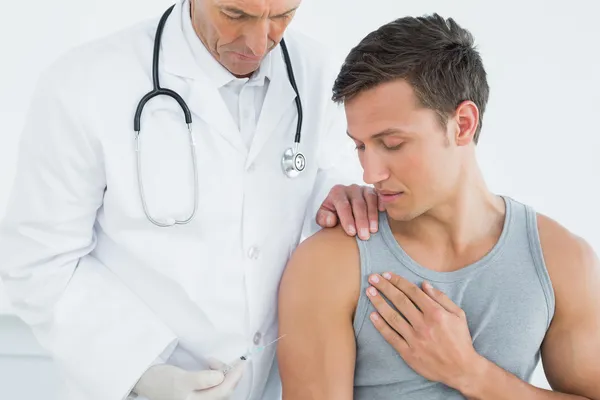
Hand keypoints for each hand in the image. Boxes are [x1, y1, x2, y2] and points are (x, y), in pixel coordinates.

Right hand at [133, 358, 245, 399]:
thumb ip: (201, 380)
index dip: (234, 376)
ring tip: (213, 362)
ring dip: (224, 374)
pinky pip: (215, 386)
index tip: (241, 363)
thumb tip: (221, 377)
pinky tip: (211, 367)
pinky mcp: (198, 394)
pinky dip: (217, 375)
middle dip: (230, 374)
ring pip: (220, 388)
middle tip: (230, 360)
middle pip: (224, 391)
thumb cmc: (162, 380)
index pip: (223, 391)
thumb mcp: (181, 379)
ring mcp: (199, 399)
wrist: (146, 381)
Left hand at [316, 184, 381, 239]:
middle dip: (361, 221)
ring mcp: (364, 189)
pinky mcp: (375, 192)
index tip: (351, 233)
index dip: (347, 219)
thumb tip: (331, 220)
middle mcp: (351, 189)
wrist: (342, 210)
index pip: (343, 205)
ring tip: (373, 230)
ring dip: (372, 216)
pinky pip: (380, 196)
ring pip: (370, 200)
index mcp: (337, 192)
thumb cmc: (333, 215)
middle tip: (364, 236)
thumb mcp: (323, 217)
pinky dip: (382, 204)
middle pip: (358, 204)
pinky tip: (383, 214)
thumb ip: (323, 219)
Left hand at [365, 273, 481, 389]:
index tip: (387, 274)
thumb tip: (424, 284)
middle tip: (372, 278)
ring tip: (369, 292)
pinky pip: (391, 337)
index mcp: (436, 313)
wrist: (461, 369)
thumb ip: (441, 298)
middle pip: (400, 301)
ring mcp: (415, 339)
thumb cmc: (460, 340)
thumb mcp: (458, 315)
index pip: (412, 292)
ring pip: (392, 317)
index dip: (398, 281)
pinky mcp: (408, 353)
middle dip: (385, 287)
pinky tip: (372, 315)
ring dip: (379, 303)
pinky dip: (381, 326)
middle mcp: (423, 325)